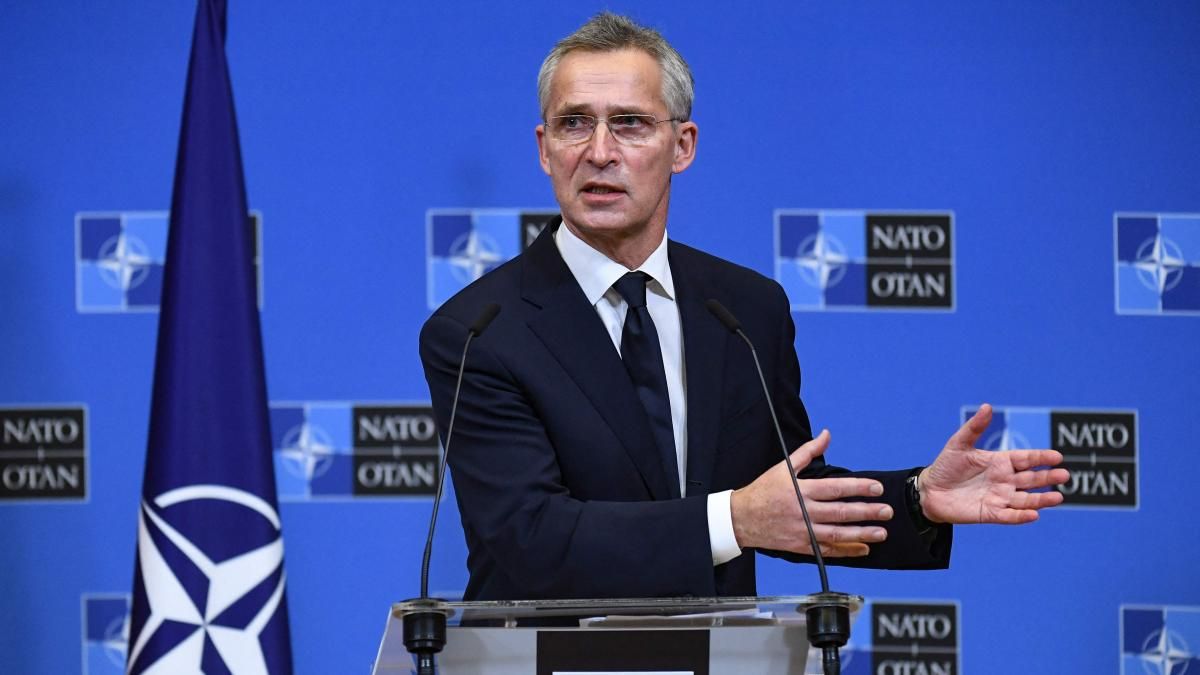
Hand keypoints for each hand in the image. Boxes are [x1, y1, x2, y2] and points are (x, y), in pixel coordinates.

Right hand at [731, 430, 893, 556]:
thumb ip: (808, 452)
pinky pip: (827, 550)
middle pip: (841, 513)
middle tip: (887, 511)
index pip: (836, 488)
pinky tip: (862, 548)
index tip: (877, 488)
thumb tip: (826, 435)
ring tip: (881, 533)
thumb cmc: (763, 491)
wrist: (740, 518)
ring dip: (862, 534)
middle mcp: (804, 512)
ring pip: (837, 534)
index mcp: (801, 490)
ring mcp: (803, 531)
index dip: (859, 488)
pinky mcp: (800, 546)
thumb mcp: (783, 467)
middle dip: (867, 512)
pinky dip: (846, 550)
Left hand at [919, 404, 1069, 524]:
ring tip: (1058, 498)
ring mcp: (999, 498)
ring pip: (1026, 499)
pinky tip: (1034, 514)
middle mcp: (1004, 480)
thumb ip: (974, 428)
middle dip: (1048, 478)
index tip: (1057, 457)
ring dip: (1041, 499)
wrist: (929, 491)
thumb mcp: (958, 444)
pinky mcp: (990, 513)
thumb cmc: (945, 466)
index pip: (1026, 459)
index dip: (1041, 458)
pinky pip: (1009, 516)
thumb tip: (987, 406)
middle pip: (1031, 479)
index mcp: (1000, 462)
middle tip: (1064, 476)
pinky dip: (1021, 516)